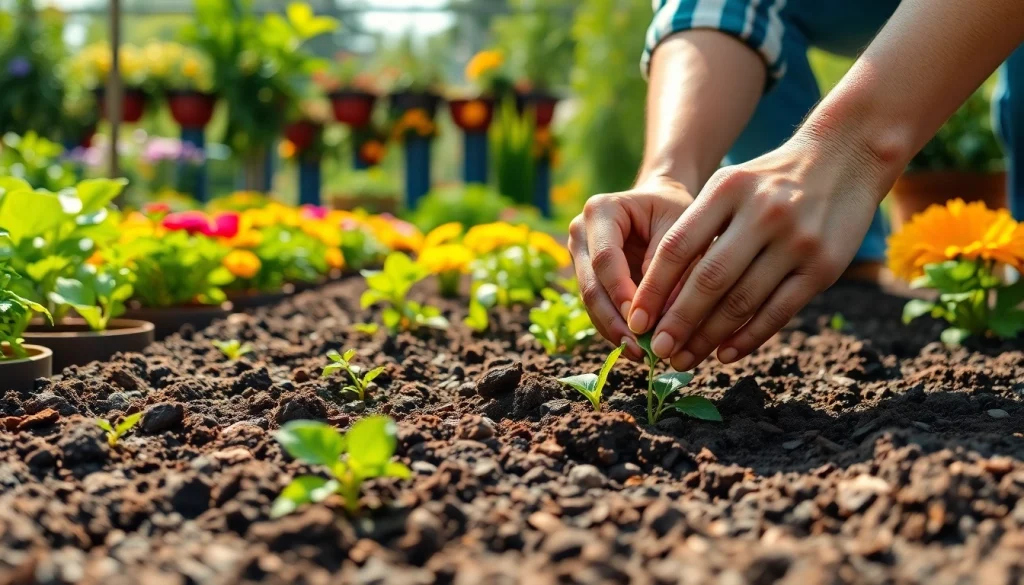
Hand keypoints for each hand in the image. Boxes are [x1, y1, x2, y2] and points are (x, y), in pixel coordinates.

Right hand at [568, 178, 693, 360]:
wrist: (662, 203)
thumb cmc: (675, 211)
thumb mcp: (680, 228)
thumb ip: (670, 267)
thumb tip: (666, 318)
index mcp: (600, 210)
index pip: (605, 259)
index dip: (621, 293)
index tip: (642, 323)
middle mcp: (580, 232)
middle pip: (591, 284)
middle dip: (614, 320)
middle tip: (639, 349)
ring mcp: (579, 255)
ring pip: (590, 301)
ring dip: (613, 330)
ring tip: (640, 355)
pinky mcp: (586, 276)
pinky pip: (597, 307)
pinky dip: (615, 328)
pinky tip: (636, 348)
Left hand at [627, 137, 882, 370]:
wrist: (847, 157)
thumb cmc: (772, 180)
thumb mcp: (730, 184)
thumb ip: (696, 227)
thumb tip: (659, 293)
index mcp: (728, 190)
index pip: (678, 247)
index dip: (653, 289)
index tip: (636, 319)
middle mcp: (762, 215)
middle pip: (708, 280)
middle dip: (678, 322)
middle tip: (658, 349)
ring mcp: (796, 242)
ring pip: (741, 302)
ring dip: (708, 338)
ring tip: (685, 359)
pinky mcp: (824, 268)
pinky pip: (778, 312)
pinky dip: (748, 338)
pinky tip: (725, 354)